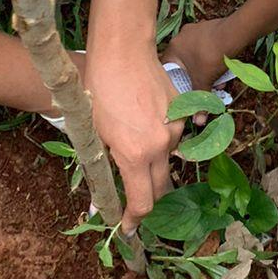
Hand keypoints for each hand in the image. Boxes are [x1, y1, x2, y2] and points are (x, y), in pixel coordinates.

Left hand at [85, 47, 181, 232]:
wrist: (121, 51)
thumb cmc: (99, 91)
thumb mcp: (94, 134)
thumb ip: (102, 170)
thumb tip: (97, 207)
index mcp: (135, 155)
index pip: (143, 204)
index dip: (133, 220)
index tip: (126, 227)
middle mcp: (161, 146)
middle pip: (162, 189)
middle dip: (148, 199)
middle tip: (133, 201)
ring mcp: (176, 127)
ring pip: (168, 159)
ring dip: (154, 162)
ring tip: (133, 142)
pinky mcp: (183, 110)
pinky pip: (174, 135)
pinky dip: (161, 137)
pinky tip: (144, 120)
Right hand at [164, 18, 230, 93]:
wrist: (234, 34)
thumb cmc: (212, 56)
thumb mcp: (204, 81)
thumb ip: (199, 99)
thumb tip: (198, 121)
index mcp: (174, 47)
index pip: (166, 67)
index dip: (172, 81)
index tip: (180, 90)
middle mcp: (181, 36)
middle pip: (184, 63)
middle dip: (195, 78)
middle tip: (202, 88)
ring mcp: (195, 30)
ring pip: (196, 56)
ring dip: (206, 71)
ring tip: (218, 83)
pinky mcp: (208, 28)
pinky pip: (205, 48)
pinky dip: (211, 60)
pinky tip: (223, 70)